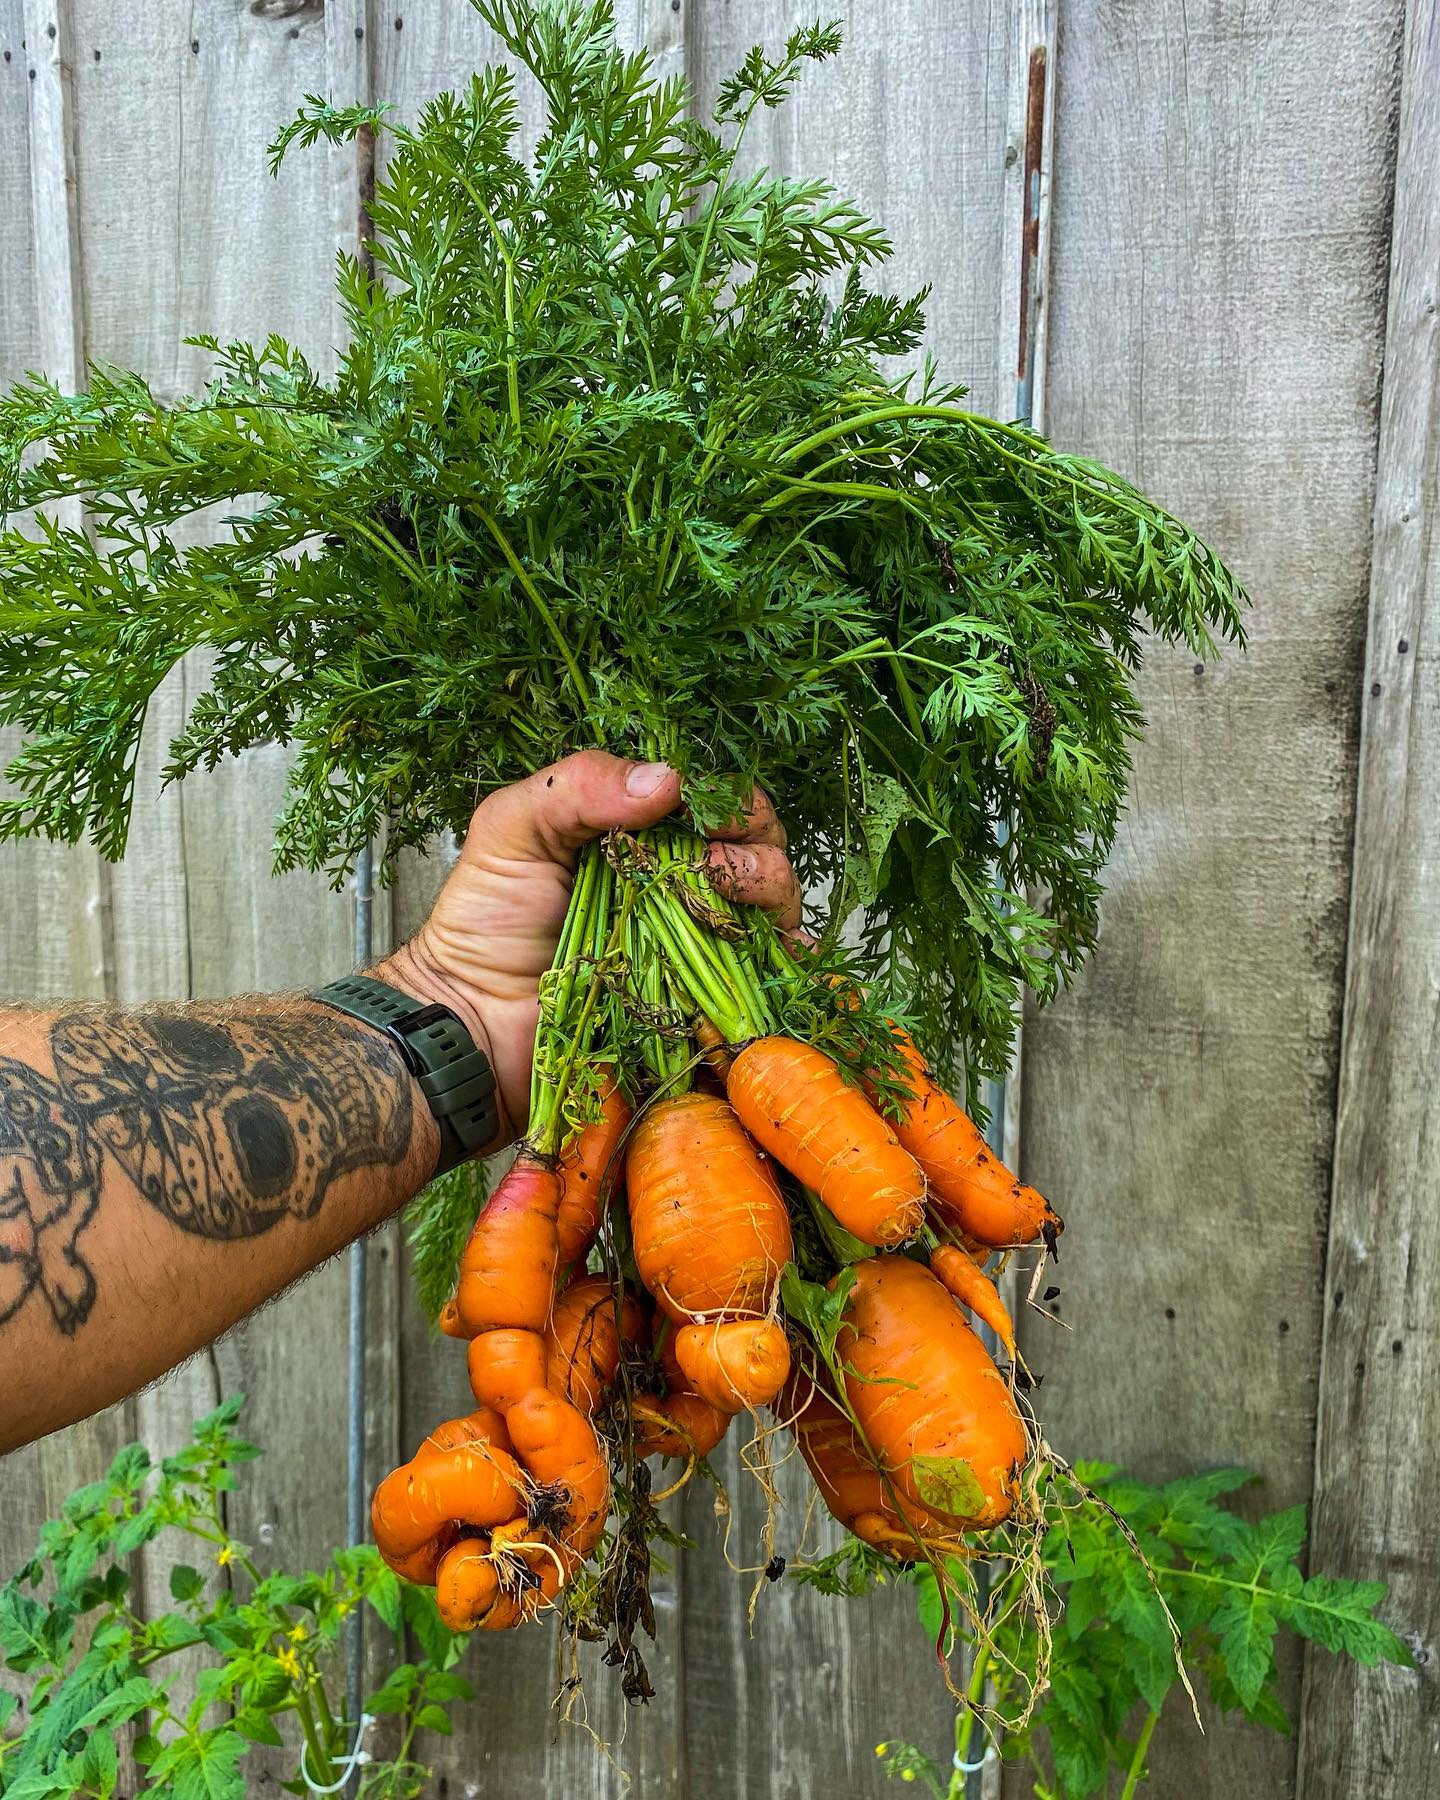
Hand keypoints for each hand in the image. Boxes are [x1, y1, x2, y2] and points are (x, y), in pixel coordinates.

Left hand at [376, 750, 801, 1140]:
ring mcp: (697, 946)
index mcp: (642, 836)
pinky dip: (785, 964)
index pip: (716, 804)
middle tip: (716, 870)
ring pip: (773, 908)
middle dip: (755, 852)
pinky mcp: (704, 1005)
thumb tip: (669, 780)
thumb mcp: (511, 831)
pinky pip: (764, 979)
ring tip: (725, 909)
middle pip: (760, 851)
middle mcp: (680, 885)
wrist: (474, 1028)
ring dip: (769, 898)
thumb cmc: (484, 927)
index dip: (728, 805)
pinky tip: (781, 956)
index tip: (711, 820)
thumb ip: (577, 788)